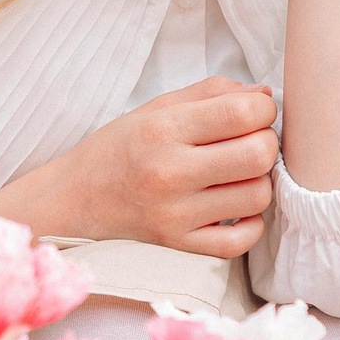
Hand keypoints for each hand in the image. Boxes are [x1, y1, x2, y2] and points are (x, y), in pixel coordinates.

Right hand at [0, 77, 277, 258]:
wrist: (72, 202)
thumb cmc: (118, 150)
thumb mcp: (155, 109)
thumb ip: (210, 94)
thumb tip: (265, 93)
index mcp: (162, 130)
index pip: (243, 112)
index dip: (263, 107)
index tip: (254, 111)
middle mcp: (169, 173)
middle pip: (259, 154)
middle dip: (266, 142)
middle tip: (250, 141)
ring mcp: (175, 215)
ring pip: (258, 196)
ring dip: (258, 181)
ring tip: (238, 174)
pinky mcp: (179, 246)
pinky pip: (242, 240)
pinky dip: (250, 223)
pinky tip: (235, 208)